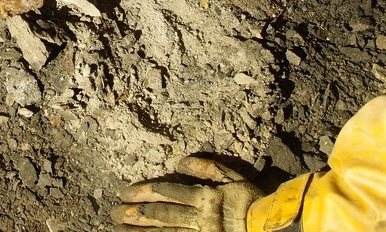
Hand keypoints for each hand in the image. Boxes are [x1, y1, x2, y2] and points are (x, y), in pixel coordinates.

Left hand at [111, 156, 261, 231]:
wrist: (272, 228)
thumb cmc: (252, 200)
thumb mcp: (232, 177)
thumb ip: (206, 167)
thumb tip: (179, 162)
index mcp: (204, 197)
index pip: (166, 192)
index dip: (142, 192)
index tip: (123, 193)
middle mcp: (200, 217)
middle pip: (160, 215)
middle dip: (135, 214)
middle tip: (113, 213)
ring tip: (120, 229)